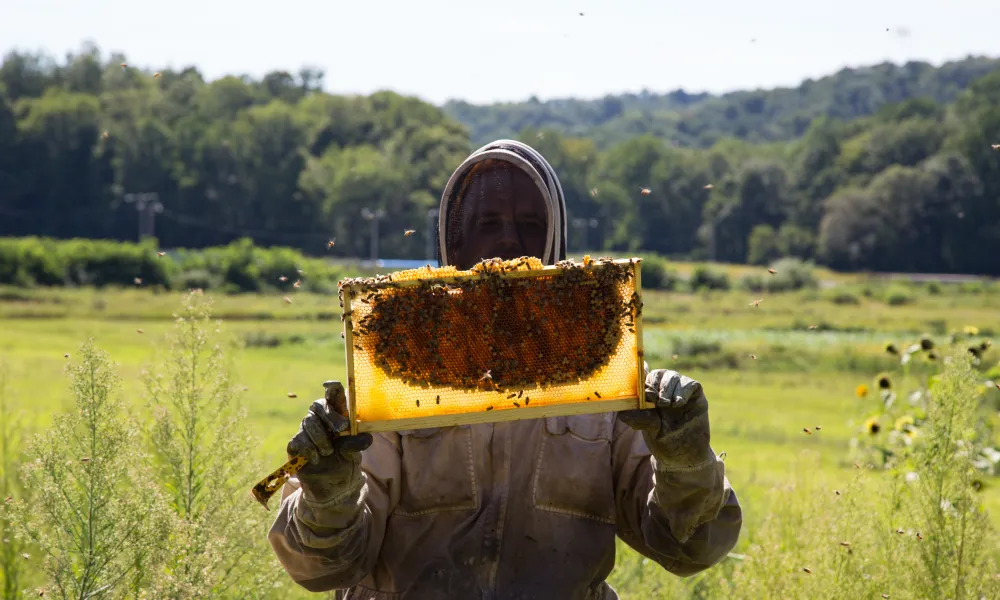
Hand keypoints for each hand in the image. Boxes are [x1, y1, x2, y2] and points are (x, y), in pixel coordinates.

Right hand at [286, 381, 372, 502]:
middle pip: (318, 404)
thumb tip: (364, 437)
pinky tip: (316, 459)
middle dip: (330, 415)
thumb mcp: (354, 454)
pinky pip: (299, 439)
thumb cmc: (345, 464)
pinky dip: (310, 450)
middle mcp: (320, 419)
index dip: (331, 388)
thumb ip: (357, 443)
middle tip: (341, 429)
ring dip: (322, 438)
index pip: (333, 396)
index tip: (330, 385)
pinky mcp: (295, 445)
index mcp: (337, 416)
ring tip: (329, 452)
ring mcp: (306, 431)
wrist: (333, 488)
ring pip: (309, 422)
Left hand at [618, 369, 713, 469]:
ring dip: (666, 388)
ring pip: (672, 376)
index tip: (640, 377)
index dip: (641, 373)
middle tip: (653, 400)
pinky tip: (678, 404)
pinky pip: (689, 383)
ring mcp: (680, 391)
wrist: (685, 455)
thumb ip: (638, 418)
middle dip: (653, 384)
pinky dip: (682, 391)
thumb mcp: (649, 429)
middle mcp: (664, 390)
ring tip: (666, 405)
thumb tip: (621, 412)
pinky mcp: (695, 395)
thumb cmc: (664, 440)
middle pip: (657, 374)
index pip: (644, 376)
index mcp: (650, 395)